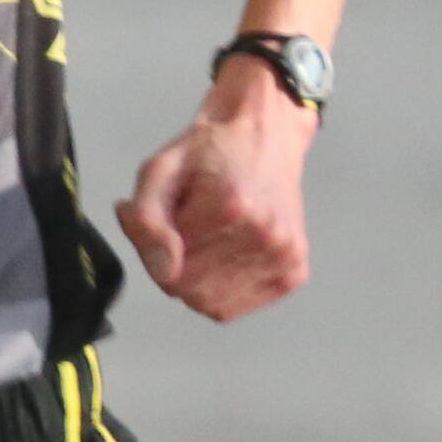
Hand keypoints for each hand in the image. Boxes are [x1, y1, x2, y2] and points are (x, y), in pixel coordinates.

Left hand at [117, 61, 316, 319]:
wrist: (264, 136)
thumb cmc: (207, 152)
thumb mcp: (158, 171)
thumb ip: (146, 221)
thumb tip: (163, 269)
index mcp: (230, 207)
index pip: (167, 272)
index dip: (154, 253)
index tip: (165, 223)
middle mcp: (266, 235)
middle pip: (189, 292)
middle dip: (173, 269)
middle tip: (183, 231)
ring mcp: (285, 255)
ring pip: (212, 305)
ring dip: (198, 280)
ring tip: (206, 239)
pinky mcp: (295, 271)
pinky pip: (238, 306)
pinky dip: (222, 289)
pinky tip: (225, 253)